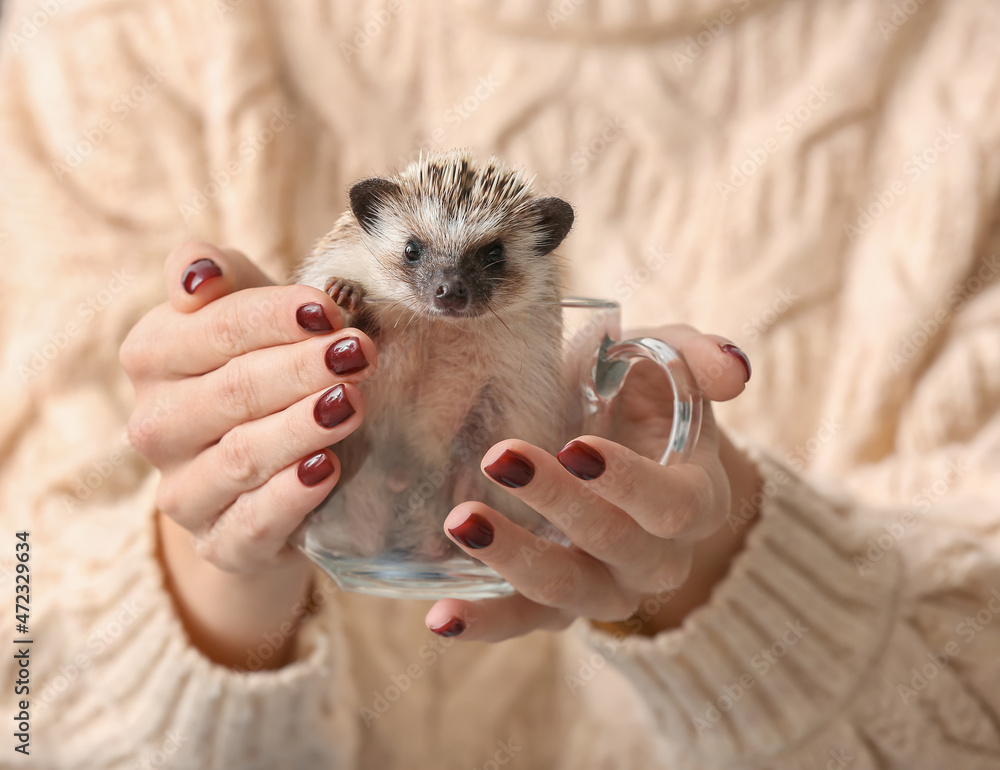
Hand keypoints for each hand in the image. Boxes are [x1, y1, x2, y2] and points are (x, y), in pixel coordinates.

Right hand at [119, 241, 377, 666]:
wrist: (267, 464)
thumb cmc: (258, 364)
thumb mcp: (241, 308)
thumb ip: (217, 272)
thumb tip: (199, 275)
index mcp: (152, 356)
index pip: (212, 330)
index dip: (274, 317)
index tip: (330, 310)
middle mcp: (155, 425)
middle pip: (232, 392)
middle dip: (301, 369)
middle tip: (360, 353)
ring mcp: (183, 489)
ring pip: (240, 457)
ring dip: (301, 428)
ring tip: (350, 403)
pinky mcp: (218, 542)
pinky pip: (250, 524)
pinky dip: (290, 496)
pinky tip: (328, 468)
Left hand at [424, 326, 759, 641]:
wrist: (618, 449)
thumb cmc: (639, 399)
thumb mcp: (668, 364)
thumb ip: (698, 357)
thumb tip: (732, 373)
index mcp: (693, 499)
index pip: (673, 505)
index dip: (628, 482)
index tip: (577, 448)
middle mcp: (656, 557)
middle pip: (613, 544)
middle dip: (558, 504)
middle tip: (501, 458)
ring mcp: (606, 587)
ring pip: (567, 591)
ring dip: (514, 559)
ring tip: (462, 522)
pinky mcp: (557, 604)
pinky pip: (525, 622)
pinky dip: (485, 623)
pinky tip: (441, 617)